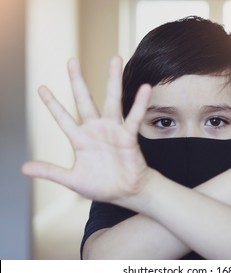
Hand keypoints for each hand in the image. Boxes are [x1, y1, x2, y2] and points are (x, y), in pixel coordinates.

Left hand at [22, 57, 151, 202]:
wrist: (126, 193)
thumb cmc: (101, 185)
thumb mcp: (72, 179)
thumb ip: (50, 171)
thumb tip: (24, 168)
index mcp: (80, 139)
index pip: (63, 117)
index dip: (52, 103)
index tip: (42, 87)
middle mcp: (95, 129)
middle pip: (85, 100)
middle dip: (77, 80)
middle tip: (71, 61)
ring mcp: (113, 130)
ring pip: (112, 100)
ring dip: (113, 80)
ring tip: (115, 59)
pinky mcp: (128, 136)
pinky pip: (133, 117)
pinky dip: (139, 103)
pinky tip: (144, 88)